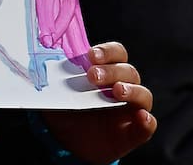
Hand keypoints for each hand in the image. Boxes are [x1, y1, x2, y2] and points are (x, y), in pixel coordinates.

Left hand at [41, 42, 156, 163]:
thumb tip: (44, 66)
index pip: (116, 54)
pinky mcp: (135, 131)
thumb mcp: (58, 92)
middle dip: (112, 71)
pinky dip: (147, 121)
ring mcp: (131, 108)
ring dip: (132, 90)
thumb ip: (57, 78)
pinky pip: (148, 125)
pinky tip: (141, 118)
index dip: (107, 51)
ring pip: (143, 94)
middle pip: (128, 71)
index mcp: (107, 71)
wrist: (68, 141)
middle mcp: (123, 86)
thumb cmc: (66, 109)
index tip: (91, 55)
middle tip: (93, 76)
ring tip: (117, 91)